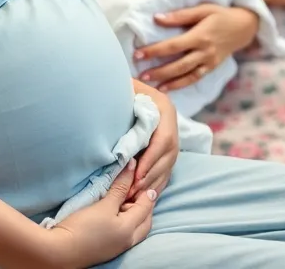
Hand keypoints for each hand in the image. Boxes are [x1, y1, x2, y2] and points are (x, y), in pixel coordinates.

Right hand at [44, 160, 155, 268]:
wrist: (61, 252)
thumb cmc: (83, 227)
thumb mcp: (104, 205)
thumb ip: (120, 187)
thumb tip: (132, 166)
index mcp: (130, 229)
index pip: (146, 206)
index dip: (147, 189)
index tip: (145, 175)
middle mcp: (128, 240)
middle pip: (145, 221)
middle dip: (146, 205)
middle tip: (139, 189)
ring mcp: (118, 247)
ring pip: (136, 229)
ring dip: (136, 214)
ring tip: (128, 200)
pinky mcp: (108, 249)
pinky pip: (126, 233)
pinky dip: (128, 222)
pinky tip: (118, 214)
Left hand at [130, 81, 178, 199]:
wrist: (133, 90)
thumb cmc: (125, 89)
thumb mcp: (127, 88)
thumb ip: (124, 93)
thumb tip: (111, 101)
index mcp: (164, 108)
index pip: (164, 139)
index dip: (151, 158)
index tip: (136, 173)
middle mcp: (172, 124)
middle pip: (168, 156)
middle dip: (151, 175)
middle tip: (134, 191)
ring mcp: (173, 138)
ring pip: (168, 166)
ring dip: (152, 183)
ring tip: (135, 197)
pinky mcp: (168, 150)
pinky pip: (166, 171)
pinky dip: (155, 184)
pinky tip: (143, 196)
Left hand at [136, 4, 258, 91]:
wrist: (244, 26)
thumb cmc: (221, 14)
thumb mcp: (203, 9)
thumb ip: (180, 15)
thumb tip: (157, 18)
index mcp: (200, 36)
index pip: (173, 45)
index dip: (155, 51)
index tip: (138, 54)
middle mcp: (205, 52)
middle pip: (178, 65)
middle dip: (158, 71)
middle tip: (140, 76)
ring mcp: (209, 62)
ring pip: (186, 76)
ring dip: (168, 82)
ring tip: (150, 86)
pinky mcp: (212, 68)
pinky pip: (194, 79)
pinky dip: (180, 85)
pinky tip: (166, 88)